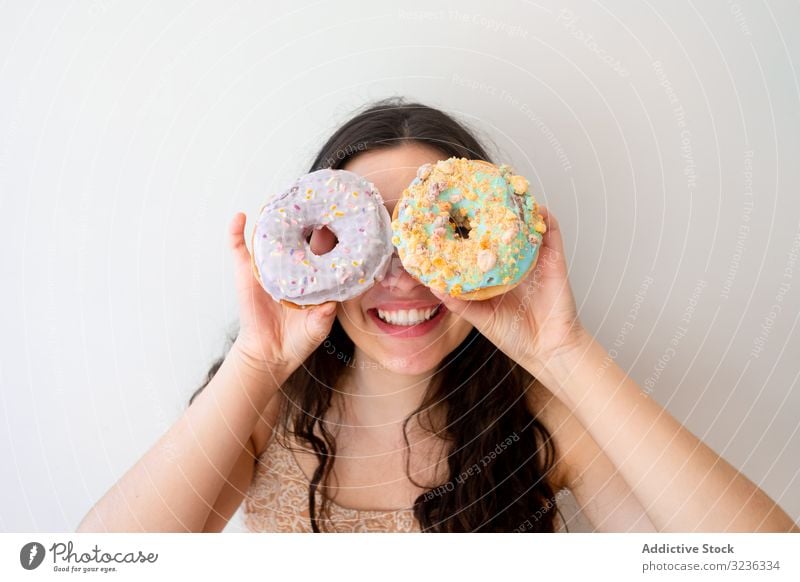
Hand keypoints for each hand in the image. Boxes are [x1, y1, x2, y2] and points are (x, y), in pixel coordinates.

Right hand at [226, 212, 336, 379]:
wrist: (270, 355)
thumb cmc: (298, 340)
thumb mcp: (317, 328)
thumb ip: (325, 316)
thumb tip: (331, 303)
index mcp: (312, 276)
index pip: (325, 249)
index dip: (332, 233)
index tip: (341, 217)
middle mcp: (291, 267)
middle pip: (300, 235)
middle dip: (308, 217)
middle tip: (316, 199)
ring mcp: (269, 267)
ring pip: (271, 237)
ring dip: (274, 217)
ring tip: (280, 198)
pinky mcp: (247, 273)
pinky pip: (238, 249)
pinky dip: (236, 232)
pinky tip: (239, 217)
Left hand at [434, 207, 588, 377]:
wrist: (548, 351)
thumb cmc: (515, 336)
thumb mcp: (479, 318)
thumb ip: (459, 301)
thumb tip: (433, 286)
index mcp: (496, 273)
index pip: (481, 246)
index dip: (468, 230)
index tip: (451, 214)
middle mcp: (514, 262)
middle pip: (502, 229)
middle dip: (491, 210)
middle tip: (474, 192)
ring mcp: (534, 259)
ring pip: (526, 225)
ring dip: (518, 207)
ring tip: (504, 190)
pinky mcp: (554, 261)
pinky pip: (551, 234)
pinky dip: (544, 218)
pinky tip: (534, 208)